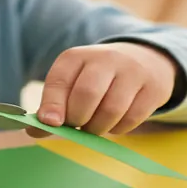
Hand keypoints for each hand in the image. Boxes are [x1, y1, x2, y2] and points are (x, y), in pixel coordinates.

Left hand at [32, 42, 175, 136]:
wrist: (144, 59)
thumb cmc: (98, 79)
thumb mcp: (73, 83)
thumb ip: (53, 106)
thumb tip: (34, 130)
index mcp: (77, 56)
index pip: (59, 80)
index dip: (52, 104)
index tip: (51, 123)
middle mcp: (105, 58)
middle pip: (87, 95)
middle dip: (78, 119)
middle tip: (78, 125)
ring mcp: (132, 71)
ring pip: (111, 110)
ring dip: (99, 128)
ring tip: (95, 126)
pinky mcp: (152, 88)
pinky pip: (132, 118)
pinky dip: (119, 129)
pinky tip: (114, 122)